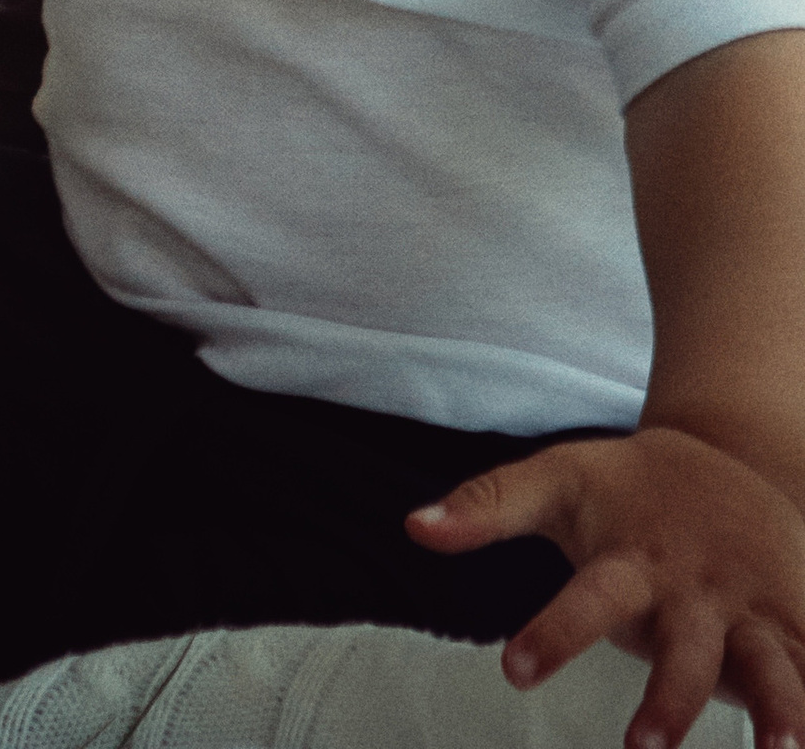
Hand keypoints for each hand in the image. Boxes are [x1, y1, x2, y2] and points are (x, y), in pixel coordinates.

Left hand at [411, 425, 804, 748]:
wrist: (733, 456)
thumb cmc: (630, 486)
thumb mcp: (559, 481)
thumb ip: (488, 505)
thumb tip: (411, 526)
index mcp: (635, 559)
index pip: (589, 597)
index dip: (553, 633)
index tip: (512, 671)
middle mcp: (696, 590)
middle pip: (684, 650)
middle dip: (671, 701)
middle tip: (642, 748)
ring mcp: (753, 611)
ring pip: (772, 665)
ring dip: (779, 709)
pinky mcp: (797, 626)